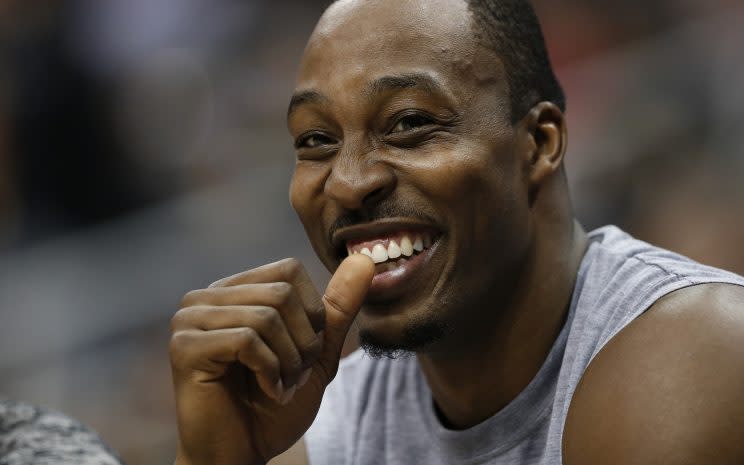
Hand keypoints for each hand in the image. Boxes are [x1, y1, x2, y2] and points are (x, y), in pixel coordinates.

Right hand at [170, 255, 373, 464]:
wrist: (241, 456)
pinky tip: (268, 391)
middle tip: (293, 376)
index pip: (289, 270)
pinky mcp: (185, 347)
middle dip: (302, 343)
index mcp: (233, 291)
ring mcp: (189, 320)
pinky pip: (248, 340)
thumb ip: (337, 307)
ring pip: (266, 316)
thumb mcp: (317, 352)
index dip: (311, 314)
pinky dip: (270, 372)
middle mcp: (205, 298)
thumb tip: (364, 260)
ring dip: (288, 362)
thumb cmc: (274, 406)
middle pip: (281, 293)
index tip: (303, 354)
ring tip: (280, 386)